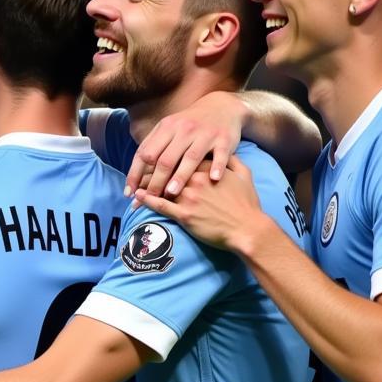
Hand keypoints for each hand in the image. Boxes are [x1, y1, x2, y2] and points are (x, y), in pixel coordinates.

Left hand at [125, 91, 248, 199]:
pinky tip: (213, 179)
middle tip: (150, 198)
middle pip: (165, 159)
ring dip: (180, 176)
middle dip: (155, 181)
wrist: (221, 107)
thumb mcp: (168, 130)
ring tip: (171, 192)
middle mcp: (184, 130)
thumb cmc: (188, 126)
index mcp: (166, 128)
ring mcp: (205, 134)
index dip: (135, 174)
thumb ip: (151, 148)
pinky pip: (220, 155)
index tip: (130, 193)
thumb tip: (133, 177)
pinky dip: (217, 166)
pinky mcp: (224, 139)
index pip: (145, 153)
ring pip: (190, 158)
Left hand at [136, 156, 267, 254]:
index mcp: (206, 167)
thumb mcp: (244, 174)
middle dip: (150, 168)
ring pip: (160, 185)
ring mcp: (188, 196)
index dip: (165, 156)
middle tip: (139, 170)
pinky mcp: (184, 215)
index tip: (155, 158)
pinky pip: (160, 205)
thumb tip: (223, 153)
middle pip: (165, 168)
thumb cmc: (247, 203)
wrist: (248, 229)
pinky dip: (147, 201)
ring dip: (145, 184)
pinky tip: (138, 197)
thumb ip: (231, 160)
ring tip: (134, 184)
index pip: (179, 156)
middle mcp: (194, 178)